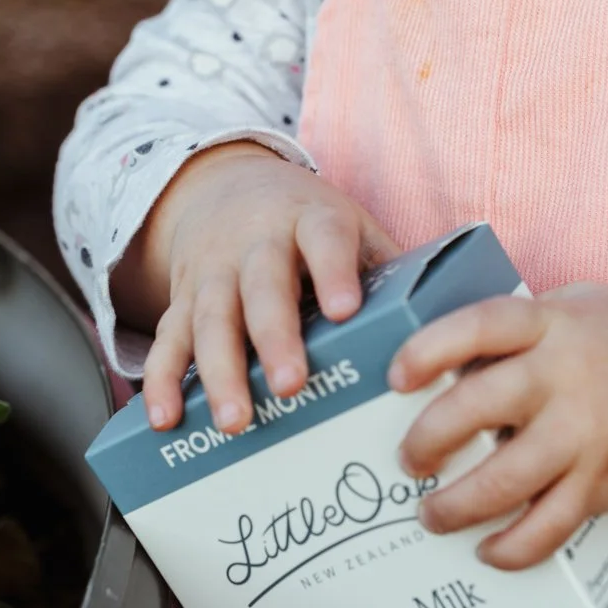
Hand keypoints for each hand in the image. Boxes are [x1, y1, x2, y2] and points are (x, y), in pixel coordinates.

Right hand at [123, 143, 398, 434]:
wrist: (222, 186)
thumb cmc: (305, 224)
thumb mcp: (348, 225)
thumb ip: (386, 269)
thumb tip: (444, 325)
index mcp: (309, 219)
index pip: (324, 239)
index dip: (334, 271)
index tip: (345, 309)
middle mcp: (255, 242)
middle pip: (261, 287)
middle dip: (273, 336)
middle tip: (290, 384)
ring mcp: (213, 272)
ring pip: (210, 319)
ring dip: (220, 372)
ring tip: (234, 421)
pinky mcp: (180, 300)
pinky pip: (168, 340)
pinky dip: (162, 380)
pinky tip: (165, 419)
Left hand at [390, 287, 607, 569]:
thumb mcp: (578, 308)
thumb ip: (519, 327)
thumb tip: (445, 358)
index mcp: (553, 325)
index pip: (479, 326)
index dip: (429, 348)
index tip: (395, 377)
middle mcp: (567, 378)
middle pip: (476, 408)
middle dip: (427, 439)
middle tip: (409, 461)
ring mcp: (586, 435)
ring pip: (505, 480)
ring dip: (456, 505)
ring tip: (432, 515)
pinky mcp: (603, 484)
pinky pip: (549, 527)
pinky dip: (512, 548)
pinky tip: (488, 550)